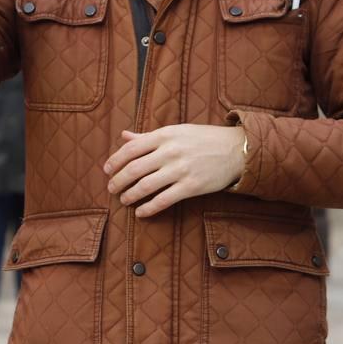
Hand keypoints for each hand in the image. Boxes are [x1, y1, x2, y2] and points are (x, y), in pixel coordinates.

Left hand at [104, 125, 245, 218]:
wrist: (235, 150)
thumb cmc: (203, 139)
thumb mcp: (175, 131)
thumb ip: (147, 136)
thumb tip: (124, 136)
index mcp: (164, 135)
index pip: (130, 149)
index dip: (114, 161)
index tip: (106, 171)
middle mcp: (170, 152)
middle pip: (134, 169)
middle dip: (118, 181)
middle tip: (111, 189)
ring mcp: (181, 170)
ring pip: (146, 186)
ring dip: (130, 195)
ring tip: (124, 200)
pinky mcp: (192, 186)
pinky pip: (164, 200)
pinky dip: (149, 208)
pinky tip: (141, 212)